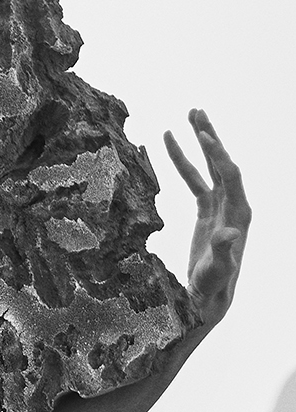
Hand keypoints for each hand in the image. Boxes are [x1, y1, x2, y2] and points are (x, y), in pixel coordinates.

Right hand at [163, 110, 250, 331]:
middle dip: (210, 137)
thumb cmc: (212, 288)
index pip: (229, 175)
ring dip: (200, 142)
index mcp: (239, 215)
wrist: (206, 301)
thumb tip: (227, 233)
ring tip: (190, 115)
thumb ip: (222, 252)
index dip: (218, 154)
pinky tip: (171, 144)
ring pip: (210, 167)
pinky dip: (184, 162)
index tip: (203, 135)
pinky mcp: (207, 212)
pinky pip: (195, 181)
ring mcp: (220, 207)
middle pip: (222, 163)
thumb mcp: (216, 272)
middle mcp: (233, 206)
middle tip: (197, 111)